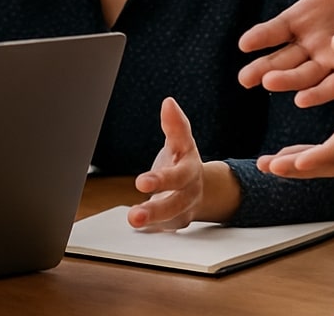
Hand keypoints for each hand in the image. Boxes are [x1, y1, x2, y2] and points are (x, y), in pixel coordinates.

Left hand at [127, 98, 204, 230]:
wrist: (200, 185)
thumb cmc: (184, 161)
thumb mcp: (182, 142)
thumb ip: (175, 124)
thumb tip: (168, 103)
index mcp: (191, 170)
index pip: (178, 176)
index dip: (161, 180)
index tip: (140, 183)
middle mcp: (189, 192)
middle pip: (175, 203)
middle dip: (156, 209)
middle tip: (134, 214)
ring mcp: (183, 210)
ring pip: (170, 219)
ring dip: (151, 221)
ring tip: (132, 219)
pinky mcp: (175, 223)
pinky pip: (166, 230)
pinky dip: (153, 231)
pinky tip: (138, 230)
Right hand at [238, 0, 333, 105]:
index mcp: (301, 17)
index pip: (275, 29)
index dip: (261, 36)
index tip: (245, 44)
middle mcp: (309, 43)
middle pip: (282, 58)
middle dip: (263, 68)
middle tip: (245, 79)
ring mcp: (328, 60)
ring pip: (302, 74)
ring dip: (287, 80)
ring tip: (269, 84)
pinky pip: (332, 86)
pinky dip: (318, 93)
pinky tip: (302, 100)